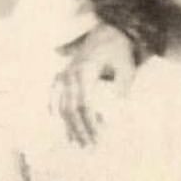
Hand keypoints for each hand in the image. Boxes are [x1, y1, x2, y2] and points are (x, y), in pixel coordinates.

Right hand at [53, 25, 134, 146]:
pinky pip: (53, 93)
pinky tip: (54, 121)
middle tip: (88, 148)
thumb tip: (117, 111)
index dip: (90, 124)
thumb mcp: (126, 69)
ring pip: (61, 104)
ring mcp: (65, 74)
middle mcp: (70, 73)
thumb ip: (121, 88)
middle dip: (79, 130)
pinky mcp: (63, 74)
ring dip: (68, 125)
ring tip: (76, 143)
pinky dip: (53, 107)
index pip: (85, 105)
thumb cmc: (119, 52)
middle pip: (70, 108)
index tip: (98, 138)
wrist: (109, 32)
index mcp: (85, 71)